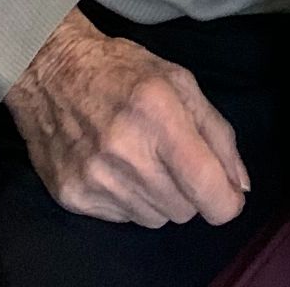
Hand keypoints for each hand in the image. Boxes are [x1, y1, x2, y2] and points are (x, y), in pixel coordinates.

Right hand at [4, 7, 249, 226]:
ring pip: (155, 219)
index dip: (226, 200)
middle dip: (189, 190)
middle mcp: (125, 151)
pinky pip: (123, 220)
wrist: (49, 70)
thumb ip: (216, 132)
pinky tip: (115, 166)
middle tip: (171, 157)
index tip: (226, 193)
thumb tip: (240, 186)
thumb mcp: (179, 80)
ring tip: (140, 158)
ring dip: (159, 196)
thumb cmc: (122, 69)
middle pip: (184, 210)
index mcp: (158, 113)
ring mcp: (94, 178)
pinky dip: (128, 199)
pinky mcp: (72, 196)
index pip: (206, 187)